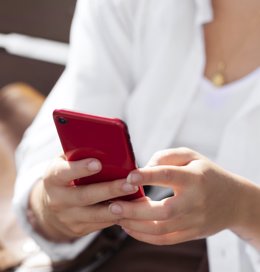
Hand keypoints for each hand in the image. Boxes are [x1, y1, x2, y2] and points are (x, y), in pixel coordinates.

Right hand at [29, 156, 138, 241]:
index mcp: (53, 179)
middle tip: (129, 184)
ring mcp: (68, 217)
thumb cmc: (65, 177)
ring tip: (135, 199)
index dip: (79, 169)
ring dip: (117, 207)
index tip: (98, 164)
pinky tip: (133, 209)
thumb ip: (79, 155)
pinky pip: (101, 224)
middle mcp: (57, 200)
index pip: (63, 173)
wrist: (51, 209)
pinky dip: (118, 217)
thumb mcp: (65, 164)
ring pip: (95, 214)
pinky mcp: (79, 229)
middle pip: (84, 196)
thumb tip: (105, 144)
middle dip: (109, 190)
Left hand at [109, 148, 245, 244]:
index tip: (129, 176)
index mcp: (195, 178)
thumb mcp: (191, 157)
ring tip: (116, 216)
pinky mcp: (191, 233)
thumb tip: (143, 168)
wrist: (234, 200)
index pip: (169, 175)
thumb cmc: (206, 174)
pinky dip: (144, 237)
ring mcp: (194, 221)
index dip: (148, 176)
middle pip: (163, 211)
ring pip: (161, 229)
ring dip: (135, 225)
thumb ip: (166, 157)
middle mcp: (194, 201)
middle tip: (113, 205)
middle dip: (135, 210)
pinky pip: (165, 240)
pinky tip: (129, 228)